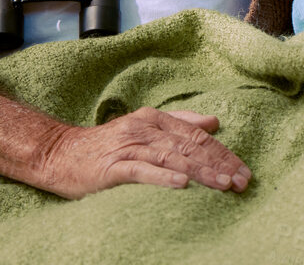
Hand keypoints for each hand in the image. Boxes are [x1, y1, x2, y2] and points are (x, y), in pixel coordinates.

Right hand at [33, 106, 251, 198]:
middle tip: (243, 181)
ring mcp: (129, 147)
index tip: (244, 170)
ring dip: (201, 171)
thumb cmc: (106, 146)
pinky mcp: (113, 167)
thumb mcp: (144, 129)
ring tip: (223, 184)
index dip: (223, 153)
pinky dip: (163, 177)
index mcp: (155, 119)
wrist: (59, 154)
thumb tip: (214, 122)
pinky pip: (142, 171)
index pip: (198, 136)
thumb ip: (179, 123)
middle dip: (220, 164)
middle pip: (190, 146)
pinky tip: (182, 185)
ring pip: (172, 158)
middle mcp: (145, 129)